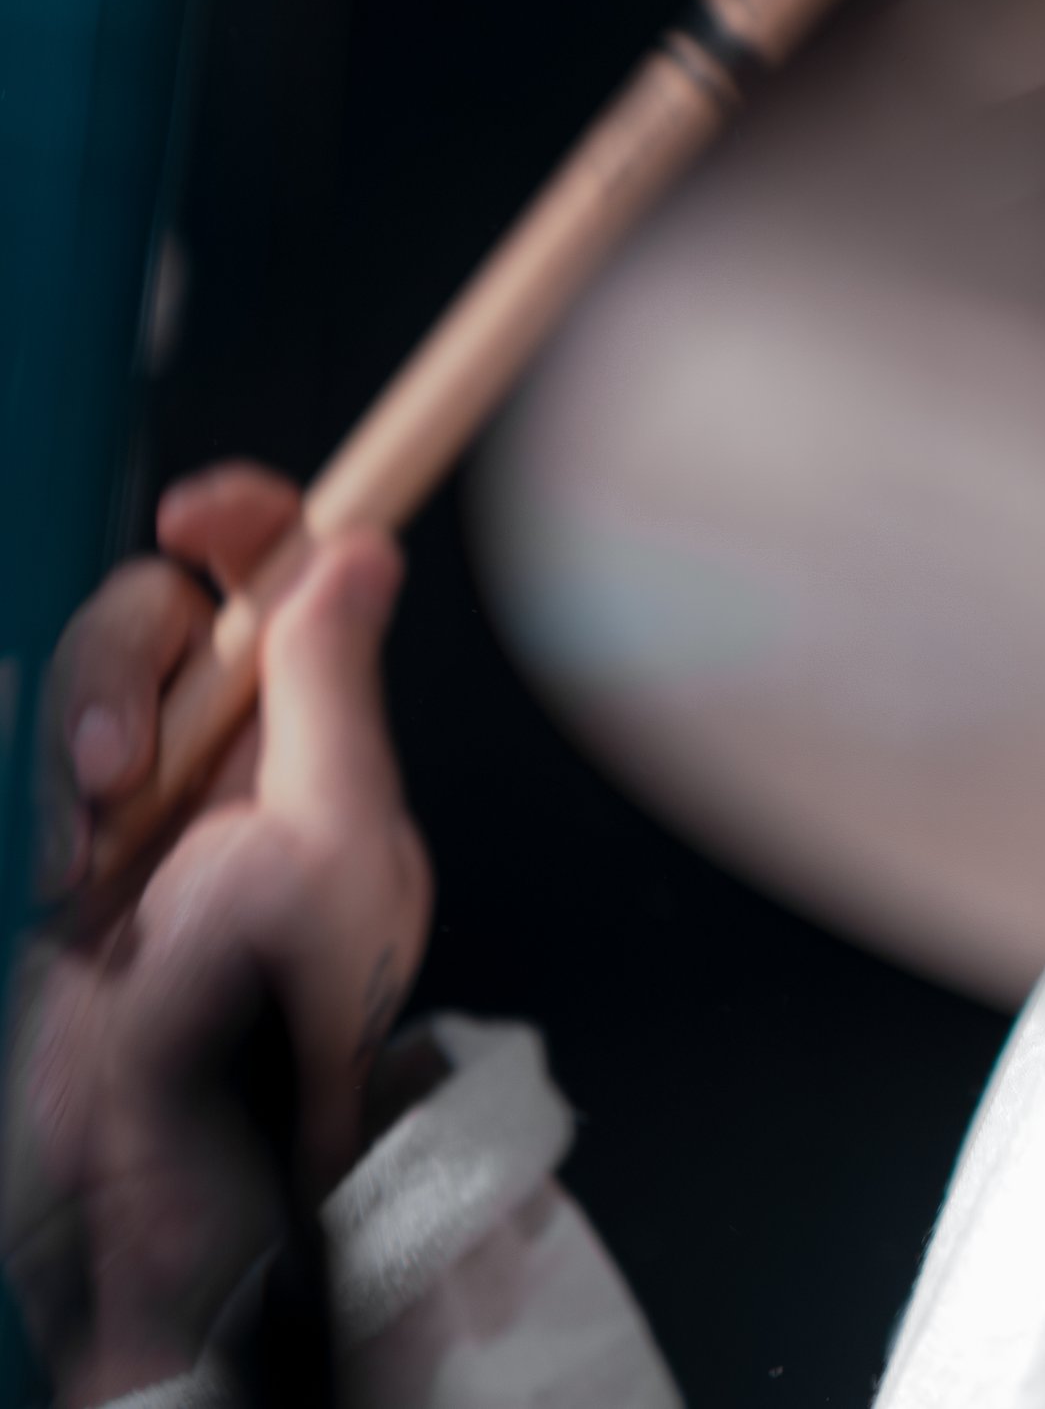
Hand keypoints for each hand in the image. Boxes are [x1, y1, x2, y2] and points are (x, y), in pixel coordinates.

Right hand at [5, 468, 431, 1406]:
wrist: (161, 1180)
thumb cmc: (275, 1035)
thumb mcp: (334, 852)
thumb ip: (333, 695)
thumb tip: (364, 549)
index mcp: (311, 733)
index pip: (281, 574)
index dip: (243, 516)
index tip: (197, 511)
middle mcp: (224, 751)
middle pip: (155, 613)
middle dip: (121, 671)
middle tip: (116, 776)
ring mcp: (133, 807)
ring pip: (82, 685)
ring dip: (68, 758)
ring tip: (84, 866)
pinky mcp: (56, 856)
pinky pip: (24, 766)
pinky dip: (29, 804)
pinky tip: (52, 878)